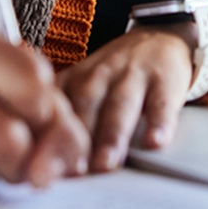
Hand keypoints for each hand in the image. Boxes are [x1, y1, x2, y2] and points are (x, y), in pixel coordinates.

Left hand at [57, 27, 192, 172]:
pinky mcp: (164, 80)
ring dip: (111, 135)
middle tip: (71, 171)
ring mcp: (132, 76)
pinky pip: (161, 102)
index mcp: (74, 79)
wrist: (160, 37)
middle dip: (76, 139)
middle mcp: (99, 75)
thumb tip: (42, 162)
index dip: (47, 134)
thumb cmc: (116, 75)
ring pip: (120, 104)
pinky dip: (159, 123)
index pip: (56, 106)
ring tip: (106, 163)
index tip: (43, 165)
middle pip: (85, 105)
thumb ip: (64, 117)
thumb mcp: (85, 85)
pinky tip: (154, 143)